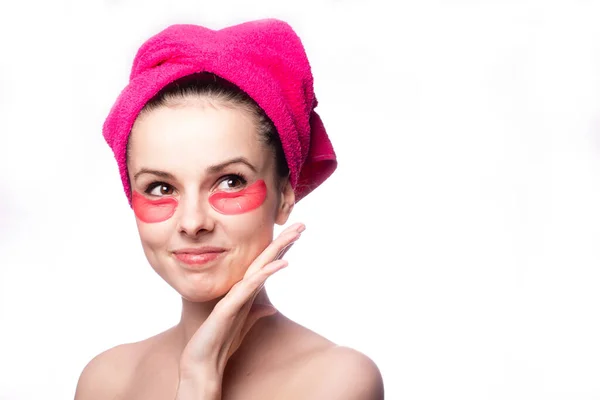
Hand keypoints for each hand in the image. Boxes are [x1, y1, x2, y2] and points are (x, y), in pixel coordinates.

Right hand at [175, 222, 304, 398]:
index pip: (266, 265)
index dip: (281, 249)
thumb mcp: (244, 326)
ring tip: (295, 234)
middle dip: (283, 241)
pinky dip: (266, 273)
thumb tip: (271, 307)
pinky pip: (251, 286)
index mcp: (246, 292)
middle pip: (265, 259)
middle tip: (302, 225)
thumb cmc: (220, 342)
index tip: (296, 235)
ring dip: (278, 249)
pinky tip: (283, 263)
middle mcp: (241, 289)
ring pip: (259, 266)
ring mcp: (235, 296)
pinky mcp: (229, 307)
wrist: (201, 362)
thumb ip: (256, 313)